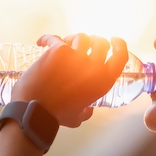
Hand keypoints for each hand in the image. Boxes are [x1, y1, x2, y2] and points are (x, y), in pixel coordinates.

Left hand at [10, 33, 128, 127]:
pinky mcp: (58, 50)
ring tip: (65, 44)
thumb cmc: (56, 115)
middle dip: (94, 41)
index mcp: (103, 82)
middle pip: (101, 42)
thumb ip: (87, 112)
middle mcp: (94, 66)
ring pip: (80, 37)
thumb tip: (88, 110)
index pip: (121, 56)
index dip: (119, 45)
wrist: (34, 109)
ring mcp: (76, 56)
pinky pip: (55, 38)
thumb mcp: (78, 117)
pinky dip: (47, 39)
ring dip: (73, 39)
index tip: (114, 40)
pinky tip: (42, 43)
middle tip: (86, 45)